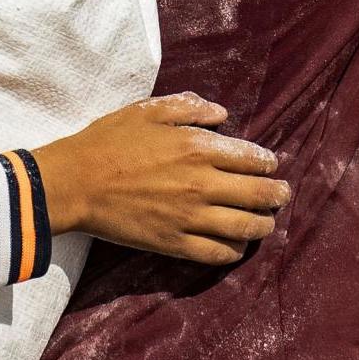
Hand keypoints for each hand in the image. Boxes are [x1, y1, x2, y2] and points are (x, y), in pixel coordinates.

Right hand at [30, 92, 287, 265]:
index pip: (251, 159)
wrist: (75, 183)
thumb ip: (189, 107)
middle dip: (277, 194)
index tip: (270, 164)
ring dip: (264, 224)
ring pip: (246, 227)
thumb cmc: (109, 141)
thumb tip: (222, 115)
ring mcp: (190, 218)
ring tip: (267, 221)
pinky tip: (238, 244)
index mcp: (197, 147)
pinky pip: (218, 252)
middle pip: (258, 195)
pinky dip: (236, 250)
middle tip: (283, 193)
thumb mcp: (148, 111)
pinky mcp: (176, 244)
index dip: (267, 163)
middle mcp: (202, 184)